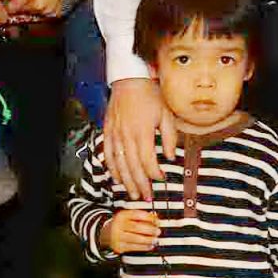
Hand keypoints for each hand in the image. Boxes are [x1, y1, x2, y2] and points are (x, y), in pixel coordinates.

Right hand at [102, 77, 176, 201]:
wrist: (130, 79)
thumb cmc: (151, 96)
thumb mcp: (167, 114)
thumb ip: (169, 138)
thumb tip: (170, 157)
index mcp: (143, 132)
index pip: (147, 160)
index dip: (154, 173)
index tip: (161, 179)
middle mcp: (127, 135)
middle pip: (132, 166)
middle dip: (140, 184)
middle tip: (146, 198)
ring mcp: (115, 134)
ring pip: (119, 164)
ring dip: (126, 181)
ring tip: (132, 194)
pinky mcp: (108, 131)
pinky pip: (109, 154)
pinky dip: (112, 168)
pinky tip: (117, 178)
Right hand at [103, 206, 160, 254]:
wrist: (104, 234)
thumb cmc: (120, 224)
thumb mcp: (127, 217)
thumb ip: (140, 217)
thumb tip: (155, 219)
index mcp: (122, 215)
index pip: (137, 215)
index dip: (149, 218)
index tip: (157, 221)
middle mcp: (118, 225)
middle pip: (137, 227)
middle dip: (150, 230)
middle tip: (157, 231)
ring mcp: (118, 237)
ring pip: (136, 239)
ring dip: (148, 239)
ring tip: (155, 239)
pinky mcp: (119, 247)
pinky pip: (134, 247)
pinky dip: (144, 247)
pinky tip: (149, 246)